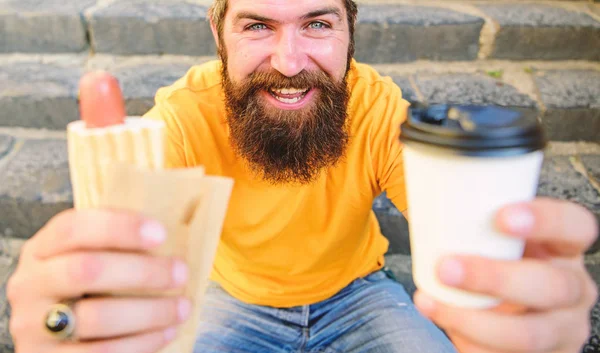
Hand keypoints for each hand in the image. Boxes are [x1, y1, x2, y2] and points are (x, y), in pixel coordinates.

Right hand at [7, 209, 189, 352]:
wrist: (50, 336)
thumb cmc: (81, 289)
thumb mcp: (84, 258)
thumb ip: (112, 246)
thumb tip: (170, 235)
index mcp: (41, 249)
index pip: (73, 228)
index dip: (119, 227)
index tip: (161, 233)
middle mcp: (30, 284)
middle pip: (86, 269)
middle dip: (143, 271)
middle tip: (180, 272)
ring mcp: (34, 324)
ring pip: (96, 317)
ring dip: (150, 312)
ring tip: (181, 307)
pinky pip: (102, 352)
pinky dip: (141, 342)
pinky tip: (165, 331)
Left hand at [414, 198, 598, 352]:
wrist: (503, 312)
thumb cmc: (496, 262)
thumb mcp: (497, 240)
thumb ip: (477, 220)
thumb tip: (420, 186)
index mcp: (564, 249)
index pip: (576, 226)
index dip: (546, 220)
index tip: (501, 216)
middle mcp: (572, 288)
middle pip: (552, 286)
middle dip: (495, 278)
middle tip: (447, 267)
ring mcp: (561, 328)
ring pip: (530, 334)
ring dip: (473, 320)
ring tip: (430, 304)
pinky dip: (471, 345)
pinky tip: (446, 326)